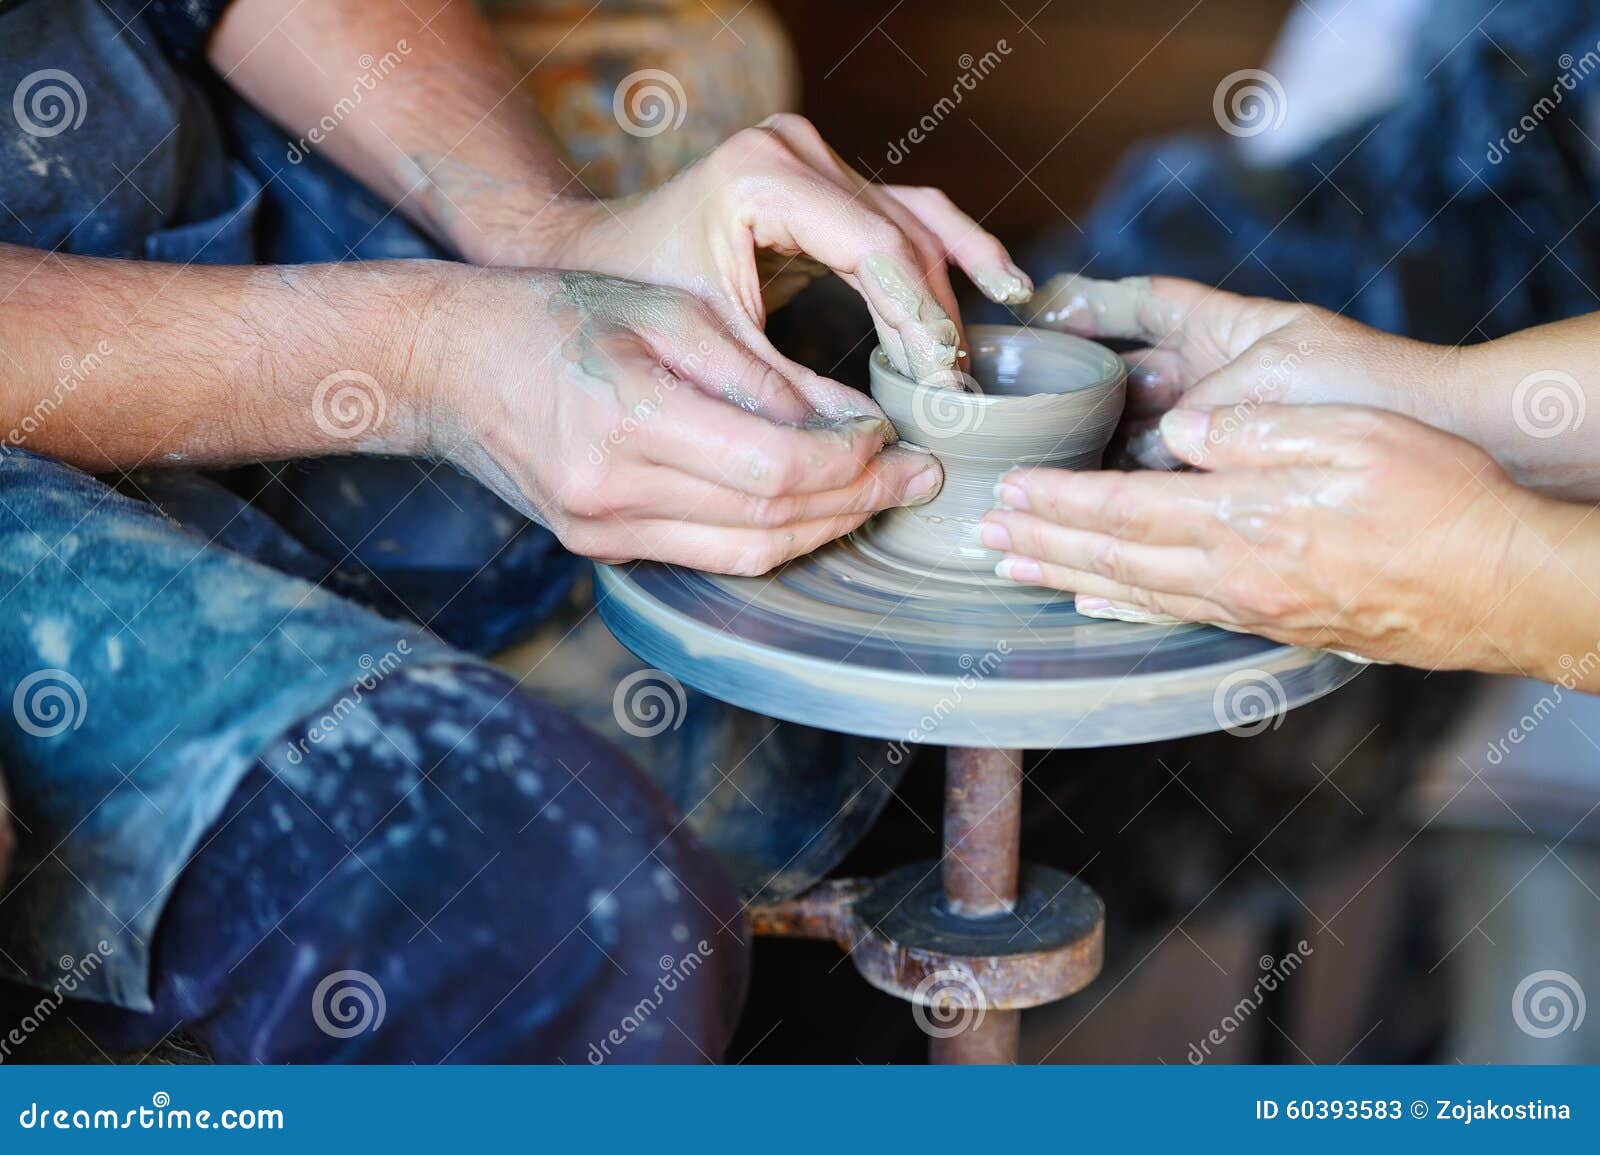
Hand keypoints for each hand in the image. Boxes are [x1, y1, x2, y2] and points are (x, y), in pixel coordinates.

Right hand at [422, 268, 941, 574]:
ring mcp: (601, 533)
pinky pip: (710, 557)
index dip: (853, 462)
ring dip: (824, 530)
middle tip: (918, 477)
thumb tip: (854, 423)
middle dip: (858, 501)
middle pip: (772, 520)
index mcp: (628, 419)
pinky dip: (771, 537)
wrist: (444, 365)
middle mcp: (612, 493)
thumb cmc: (557, 315)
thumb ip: (764, 374)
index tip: (898, 437)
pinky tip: (811, 508)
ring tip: (877, 496)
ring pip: (748, 554)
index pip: (777, 467)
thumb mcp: (669, 314)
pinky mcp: (599, 550)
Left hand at [538, 116, 1033, 387]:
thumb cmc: (634, 301)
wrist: (592, 259)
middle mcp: (795, 151)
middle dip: (936, 318)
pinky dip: (953, 253)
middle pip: (903, 236)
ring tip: (976, 359)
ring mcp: (815, 159)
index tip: (942, 386)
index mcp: (762, 174)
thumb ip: (784, 389)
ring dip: (955, 289)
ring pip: (915, 224)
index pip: (874, 248)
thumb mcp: (705, 347)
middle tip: (958, 394)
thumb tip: (868, 441)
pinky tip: (1001, 287)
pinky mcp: (826, 184)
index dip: (918, 320)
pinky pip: (908, 215)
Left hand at [979, 403, 1565, 672]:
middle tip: (983, 539)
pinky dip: (1125, 606)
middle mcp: (1231, 575)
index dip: (1056, 502)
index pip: (1119, 509)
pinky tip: (1098, 602)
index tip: (1008, 492)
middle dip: (1041, 544)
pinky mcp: (1275, 626)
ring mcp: (1251, 607)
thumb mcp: (1350, 436)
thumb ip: (1255, 430)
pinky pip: (1177, 615)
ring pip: (1135, 592)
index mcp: (1240, 522)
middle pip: (1110, 558)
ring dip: (1067, 577)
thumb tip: (1183, 431)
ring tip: (1015, 570)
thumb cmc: (1439, 499)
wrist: (1502, 584)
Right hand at [1022, 274, 1464, 466]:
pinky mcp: (1224, 471)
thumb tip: (1151, 451)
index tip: (1036, 305)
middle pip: (1121, 373)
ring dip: (1087, 443)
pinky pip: (1158, 477)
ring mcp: (1218, 422)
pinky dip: (1122, 489)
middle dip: (1071, 383)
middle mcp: (1212, 374)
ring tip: (1031, 462)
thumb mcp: (1270, 374)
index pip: (1137, 303)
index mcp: (1221, 327)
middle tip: (1016, 397)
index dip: (1085, 301)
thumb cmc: (1362, 386)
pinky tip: (1086, 507)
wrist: (1437, 434)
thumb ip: (1202, 407)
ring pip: (1130, 428)